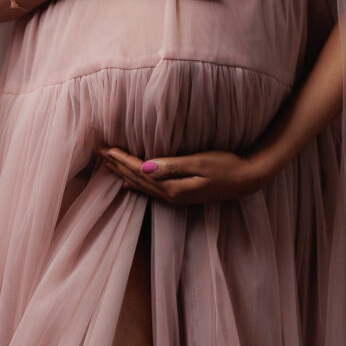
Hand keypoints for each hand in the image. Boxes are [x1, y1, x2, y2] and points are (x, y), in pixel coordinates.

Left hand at [95, 143, 268, 203]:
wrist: (248, 179)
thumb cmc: (227, 166)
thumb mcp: (200, 163)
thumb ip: (171, 166)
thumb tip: (144, 167)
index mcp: (172, 188)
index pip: (138, 171)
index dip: (120, 159)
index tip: (103, 148)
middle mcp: (170, 196)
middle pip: (136, 179)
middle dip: (116, 166)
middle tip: (97, 153)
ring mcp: (176, 197)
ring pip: (141, 185)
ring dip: (123, 173)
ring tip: (107, 164)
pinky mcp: (182, 194)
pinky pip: (151, 189)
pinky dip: (136, 183)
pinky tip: (129, 182)